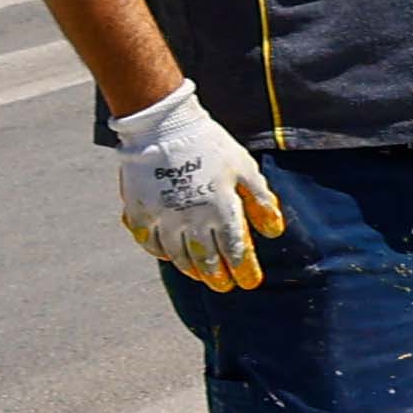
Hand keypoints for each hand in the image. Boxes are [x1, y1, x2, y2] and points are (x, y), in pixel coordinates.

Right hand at [110, 82, 284, 290]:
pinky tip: (168, 255)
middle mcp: (192, 219)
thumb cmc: (210, 145)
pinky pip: (149, 242)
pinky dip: (160, 252)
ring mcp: (162, 217)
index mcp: (221, 209)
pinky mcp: (139, 211)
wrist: (162, 126)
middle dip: (218, 277)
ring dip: (191, 269)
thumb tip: (274, 232)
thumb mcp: (245, 169)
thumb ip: (261, 201)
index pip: (236, 251)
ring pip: (178, 255)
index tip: (249, 283)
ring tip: (200, 276)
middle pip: (206, 259)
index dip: (244, 270)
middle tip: (224, 287)